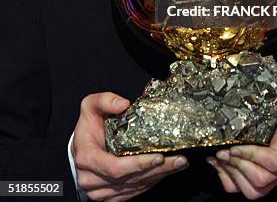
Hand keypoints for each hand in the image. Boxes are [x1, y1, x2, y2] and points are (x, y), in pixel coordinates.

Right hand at [72, 92, 187, 200]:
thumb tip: (123, 104)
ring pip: (134, 186)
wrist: (81, 145)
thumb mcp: (91, 105)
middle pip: (129, 179)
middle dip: (156, 170)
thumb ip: (104, 100)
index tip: (158, 156)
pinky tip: (166, 171)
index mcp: (87, 158)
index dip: (138, 164)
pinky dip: (152, 181)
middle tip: (178, 160)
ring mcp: (101, 190)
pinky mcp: (111, 195)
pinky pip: (134, 191)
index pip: (115, 168)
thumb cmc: (88, 126)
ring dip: (159, 176)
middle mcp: (92, 179)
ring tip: (178, 163)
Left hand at [206, 78, 276, 198]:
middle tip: (223, 150)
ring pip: (253, 190)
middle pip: (261, 179)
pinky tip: (220, 164)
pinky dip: (229, 180)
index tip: (236, 145)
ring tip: (220, 157)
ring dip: (233, 175)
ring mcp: (274, 174)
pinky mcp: (264, 177)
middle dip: (237, 165)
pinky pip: (246, 190)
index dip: (252, 156)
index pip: (274, 161)